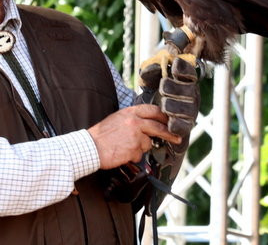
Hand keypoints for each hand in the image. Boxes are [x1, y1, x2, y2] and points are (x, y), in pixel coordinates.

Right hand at [102, 57, 200, 205]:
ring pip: (148, 143)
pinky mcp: (134, 149)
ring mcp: (135, 135)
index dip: (164, 117)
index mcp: (130, 112)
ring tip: (124, 147)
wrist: (90, 147)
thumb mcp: (117, 119)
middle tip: (177, 138)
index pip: (153, 111)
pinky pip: (139, 155)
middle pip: (159, 127)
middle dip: (170, 134)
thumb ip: (132, 119)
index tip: (171, 122)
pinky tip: (122, 153)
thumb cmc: (101, 135)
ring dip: (140, 148)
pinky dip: (132, 156)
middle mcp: (134, 122)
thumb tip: (148, 125)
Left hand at [139, 57, 199, 155]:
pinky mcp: (185, 128)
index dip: (184, 69)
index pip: (189, 73)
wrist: (147, 117)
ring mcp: (190, 113)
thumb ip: (152, 71)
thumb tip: (156, 67)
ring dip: (176, 107)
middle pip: (190, 91)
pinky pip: (185, 128)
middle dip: (176, 89)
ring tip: (164, 106)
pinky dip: (178, 126)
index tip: (174, 66)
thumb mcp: (149, 80)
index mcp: (185, 82)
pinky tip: (170, 125)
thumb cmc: (151, 93)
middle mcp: (191, 97)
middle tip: (163, 89)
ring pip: (189, 110)